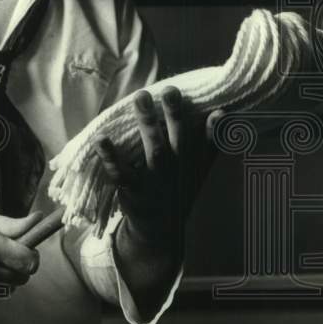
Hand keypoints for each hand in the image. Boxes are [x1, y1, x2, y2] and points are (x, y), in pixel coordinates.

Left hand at [96, 87, 222, 255]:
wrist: (157, 233)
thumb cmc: (178, 192)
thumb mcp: (199, 173)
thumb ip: (209, 145)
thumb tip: (222, 113)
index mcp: (192, 169)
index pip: (205, 147)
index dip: (212, 132)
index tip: (216, 112)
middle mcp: (177, 175)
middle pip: (178, 143)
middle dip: (174, 116)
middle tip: (170, 90)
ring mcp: (155, 183)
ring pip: (153, 151)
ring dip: (148, 124)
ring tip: (140, 97)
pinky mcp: (132, 191)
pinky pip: (120, 173)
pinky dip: (110, 157)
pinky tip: (101, 138)